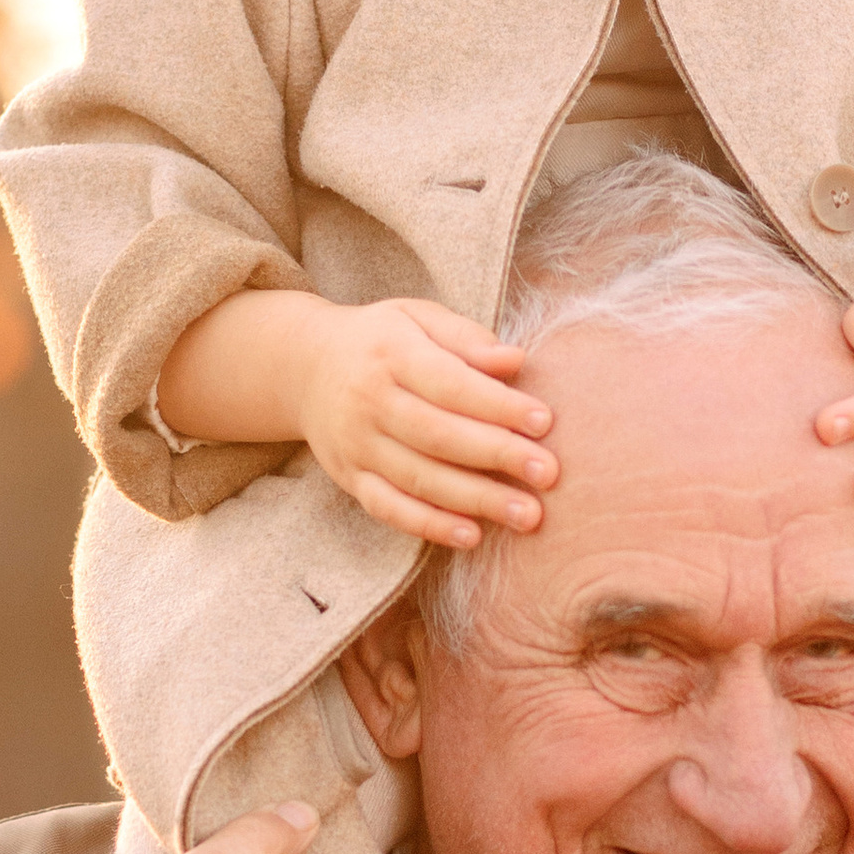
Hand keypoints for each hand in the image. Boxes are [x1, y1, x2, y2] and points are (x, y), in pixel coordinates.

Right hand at [297, 296, 557, 549]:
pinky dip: (430, 525)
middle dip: (497, 456)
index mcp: (391, 355)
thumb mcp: (418, 318)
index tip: (544, 421)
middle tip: (549, 473)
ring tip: (528, 515)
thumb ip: (467, 339)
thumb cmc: (381, 341)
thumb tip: (516, 361)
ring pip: (419, 478)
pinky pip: (389, 508)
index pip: (451, 384)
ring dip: (476, 500)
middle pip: (438, 435)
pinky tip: (473, 536)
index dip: (498, 405)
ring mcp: (356, 445)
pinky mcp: (350, 478)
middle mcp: (369, 401)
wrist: (304, 367)